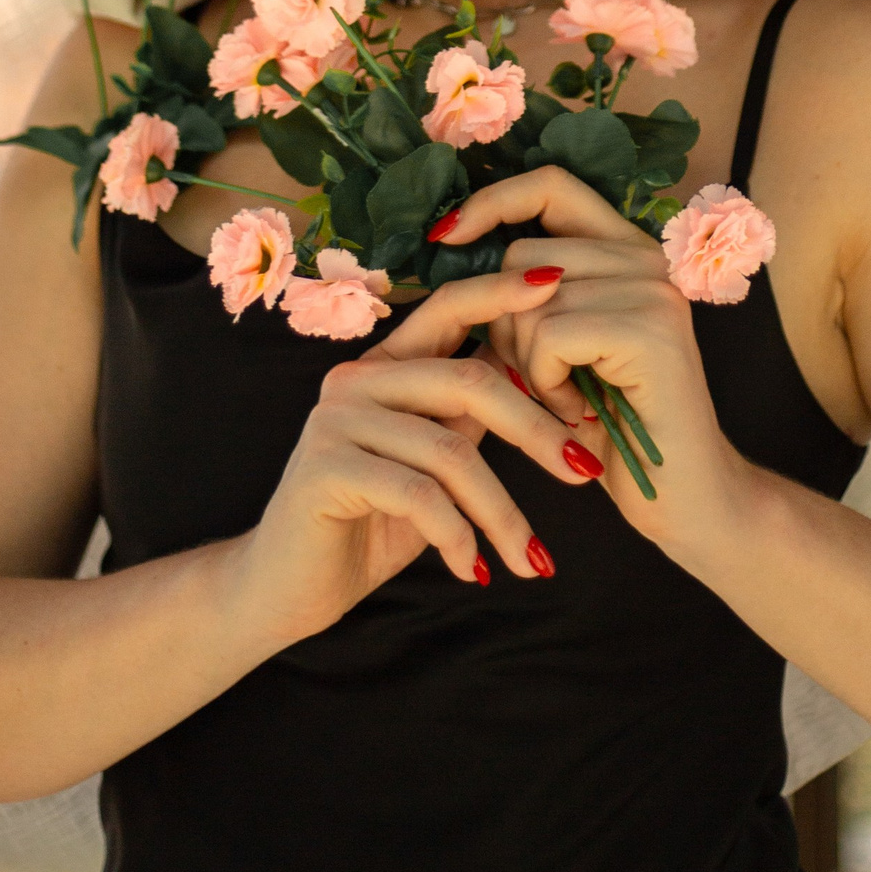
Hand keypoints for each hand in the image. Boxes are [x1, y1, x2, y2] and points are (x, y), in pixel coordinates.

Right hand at [240, 267, 605, 643]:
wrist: (286, 590)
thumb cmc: (367, 526)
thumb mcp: (428, 467)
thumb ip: (463, 424)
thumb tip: (534, 387)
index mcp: (385, 366)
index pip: (448, 307)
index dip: (501, 292)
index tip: (557, 281)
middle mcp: (357, 378)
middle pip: (469, 381)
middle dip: (536, 428)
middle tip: (584, 471)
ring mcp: (337, 418)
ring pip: (451, 450)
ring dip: (503, 512)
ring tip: (530, 559)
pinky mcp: (326, 467)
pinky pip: (419, 495)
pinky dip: (459, 536)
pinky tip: (473, 569)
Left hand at [444, 168, 744, 551]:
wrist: (684, 499)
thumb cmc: (612, 428)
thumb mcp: (560, 347)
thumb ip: (526, 295)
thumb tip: (449, 244)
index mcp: (626, 249)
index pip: (549, 184)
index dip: (490, 202)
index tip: (443, 238)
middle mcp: (646, 255)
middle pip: (521, 254)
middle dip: (504, 323)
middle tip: (539, 378)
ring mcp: (652, 288)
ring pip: (528, 300)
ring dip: (527, 365)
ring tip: (567, 400)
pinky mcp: (649, 328)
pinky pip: (548, 336)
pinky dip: (545, 384)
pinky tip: (576, 413)